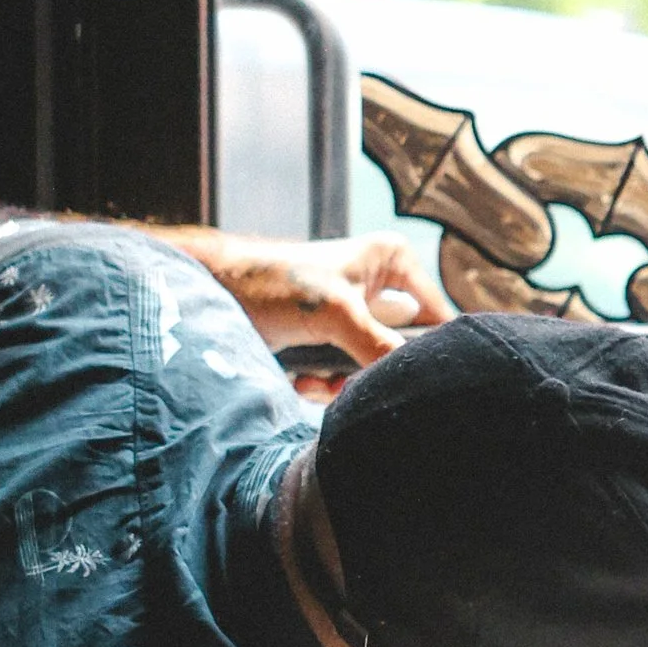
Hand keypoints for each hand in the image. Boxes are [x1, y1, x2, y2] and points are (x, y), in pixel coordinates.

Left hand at [181, 233, 448, 374]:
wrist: (210, 294)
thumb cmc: (272, 282)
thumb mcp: (335, 312)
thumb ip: (379, 346)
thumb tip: (413, 378)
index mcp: (395, 262)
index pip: (437, 317)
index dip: (429, 351)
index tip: (415, 381)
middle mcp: (379, 288)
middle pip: (403, 349)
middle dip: (374, 369)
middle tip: (351, 377)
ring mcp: (352, 319)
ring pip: (371, 369)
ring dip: (343, 381)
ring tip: (314, 377)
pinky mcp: (327, 345)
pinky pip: (343, 376)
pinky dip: (323, 384)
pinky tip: (300, 379)